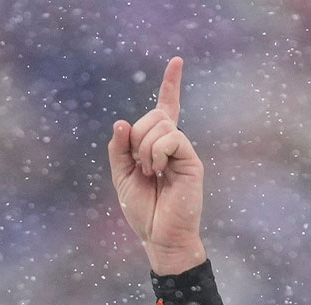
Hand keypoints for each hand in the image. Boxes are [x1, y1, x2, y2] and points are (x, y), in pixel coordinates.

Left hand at [106, 57, 206, 274]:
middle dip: (137, 136)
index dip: (170, 85)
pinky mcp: (192, 161)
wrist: (160, 236)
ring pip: (160, 125)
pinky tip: (159, 171)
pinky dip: (157, 152)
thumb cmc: (143, 211)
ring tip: (150, 173)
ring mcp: (184, 151)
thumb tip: (122, 122)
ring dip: (144, 148)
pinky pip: (171, 138)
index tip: (177, 61)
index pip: (166, 108)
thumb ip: (119, 150)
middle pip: (153, 115)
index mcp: (157, 146)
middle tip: (141, 166)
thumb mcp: (121, 176)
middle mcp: (173, 144)